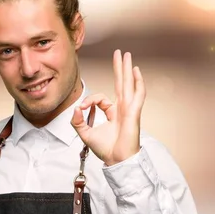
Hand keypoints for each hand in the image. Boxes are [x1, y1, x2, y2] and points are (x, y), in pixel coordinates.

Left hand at [71, 49, 145, 165]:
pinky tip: (136, 71)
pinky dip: (138, 82)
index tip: (81, 108)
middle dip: (119, 68)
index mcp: (113, 112)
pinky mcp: (133, 112)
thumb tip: (76, 108)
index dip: (89, 100)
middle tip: (119, 53)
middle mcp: (122, 108)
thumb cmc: (106, 149)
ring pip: (129, 84)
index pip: (100, 98)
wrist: (117, 160)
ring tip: (127, 55)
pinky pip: (138, 94)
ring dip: (127, 69)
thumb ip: (78, 121)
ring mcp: (129, 109)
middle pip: (121, 83)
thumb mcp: (86, 134)